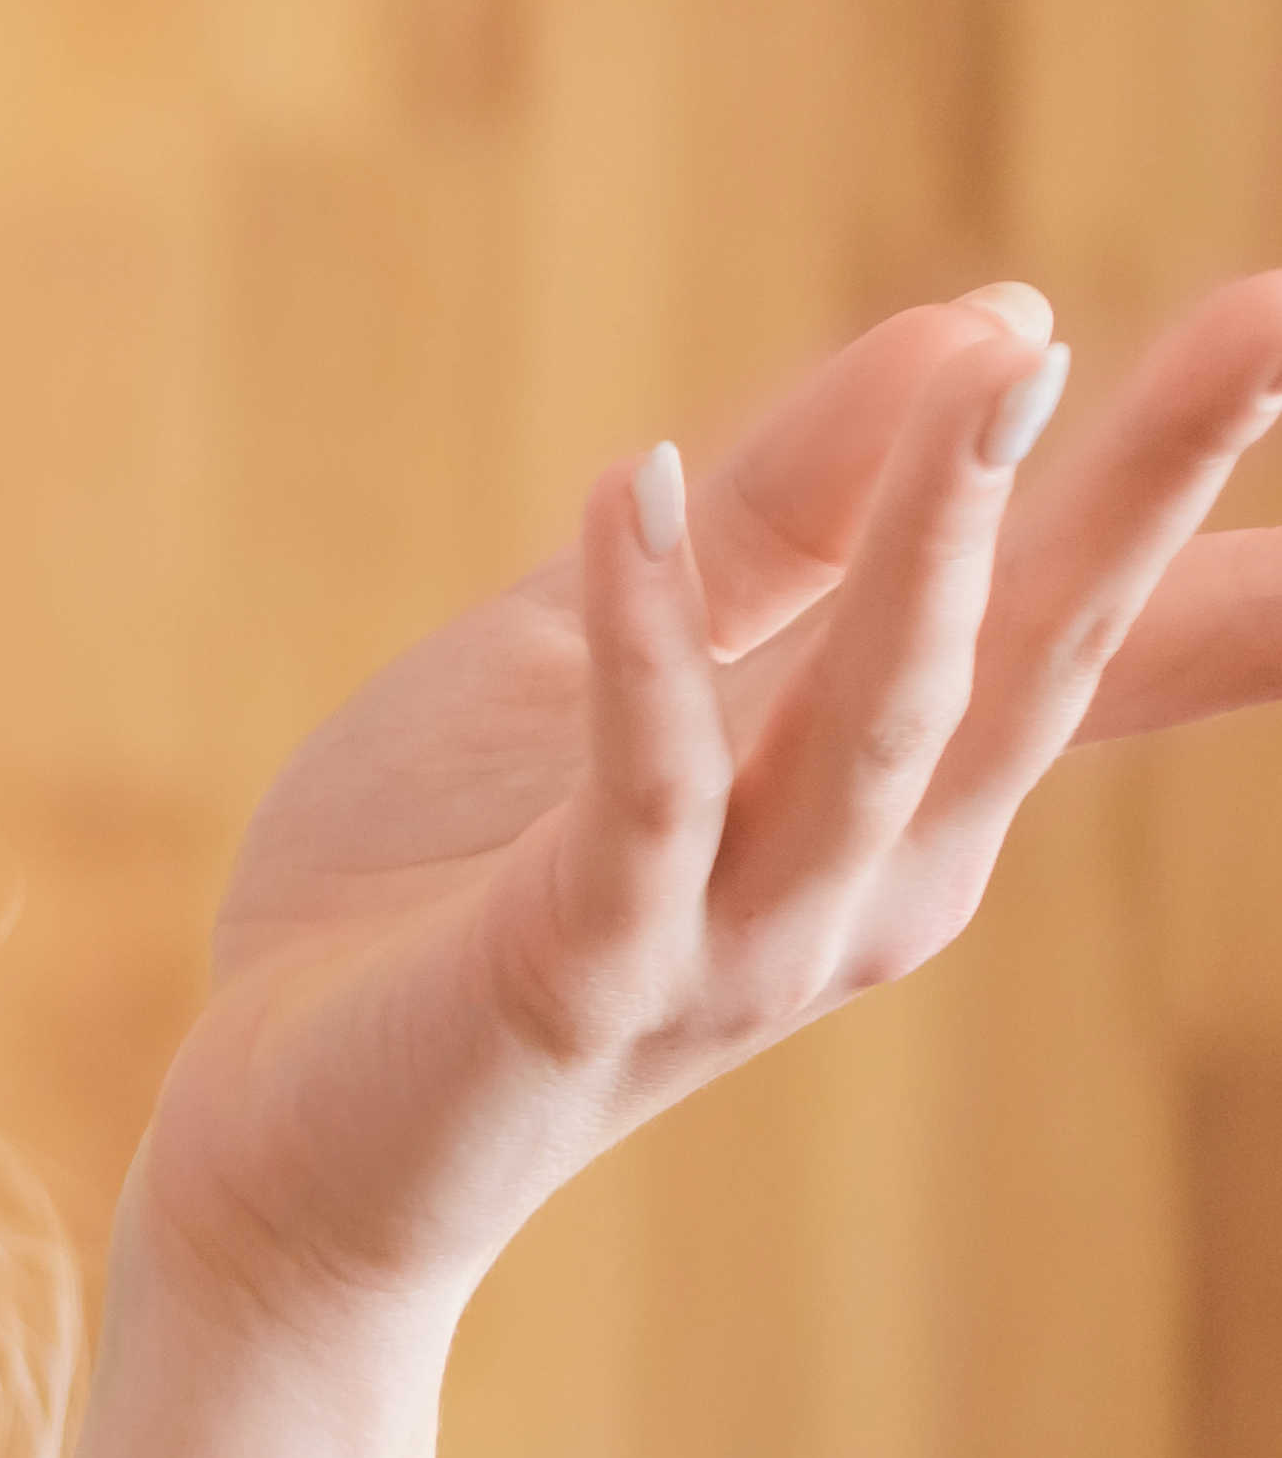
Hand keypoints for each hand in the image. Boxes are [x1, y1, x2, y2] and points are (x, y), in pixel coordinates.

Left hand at [131, 275, 1281, 1340]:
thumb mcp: (607, 648)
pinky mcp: (585, 969)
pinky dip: (642, 636)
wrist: (275, 1139)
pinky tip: (633, 485)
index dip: (1199, 503)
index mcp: (893, 803)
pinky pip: (640, 790)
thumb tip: (990, 320)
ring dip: (943, 540)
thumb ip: (785, 510)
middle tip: (1276, 318)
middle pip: (1039, 656)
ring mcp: (739, 936)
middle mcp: (864, 877)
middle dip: (1153, 489)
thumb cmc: (444, 880)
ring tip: (1007, 362)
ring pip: (885, 718)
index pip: (1087, 638)